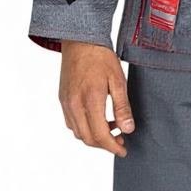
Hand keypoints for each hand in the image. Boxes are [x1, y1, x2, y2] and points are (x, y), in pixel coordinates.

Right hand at [58, 40, 134, 157]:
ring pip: (78, 132)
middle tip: (120, 139)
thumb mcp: (118, 79)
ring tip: (111, 126)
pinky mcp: (62, 99)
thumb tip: (128, 128)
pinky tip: (96, 118)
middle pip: (88, 138)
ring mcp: (66, 103)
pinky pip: (71, 122)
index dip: (112, 147)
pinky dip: (84, 127)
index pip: (100, 135)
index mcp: (90, 100)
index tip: (123, 150)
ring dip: (94, 136)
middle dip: (105, 144)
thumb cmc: (100, 56)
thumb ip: (122, 106)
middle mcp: (74, 105)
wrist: (80, 40)